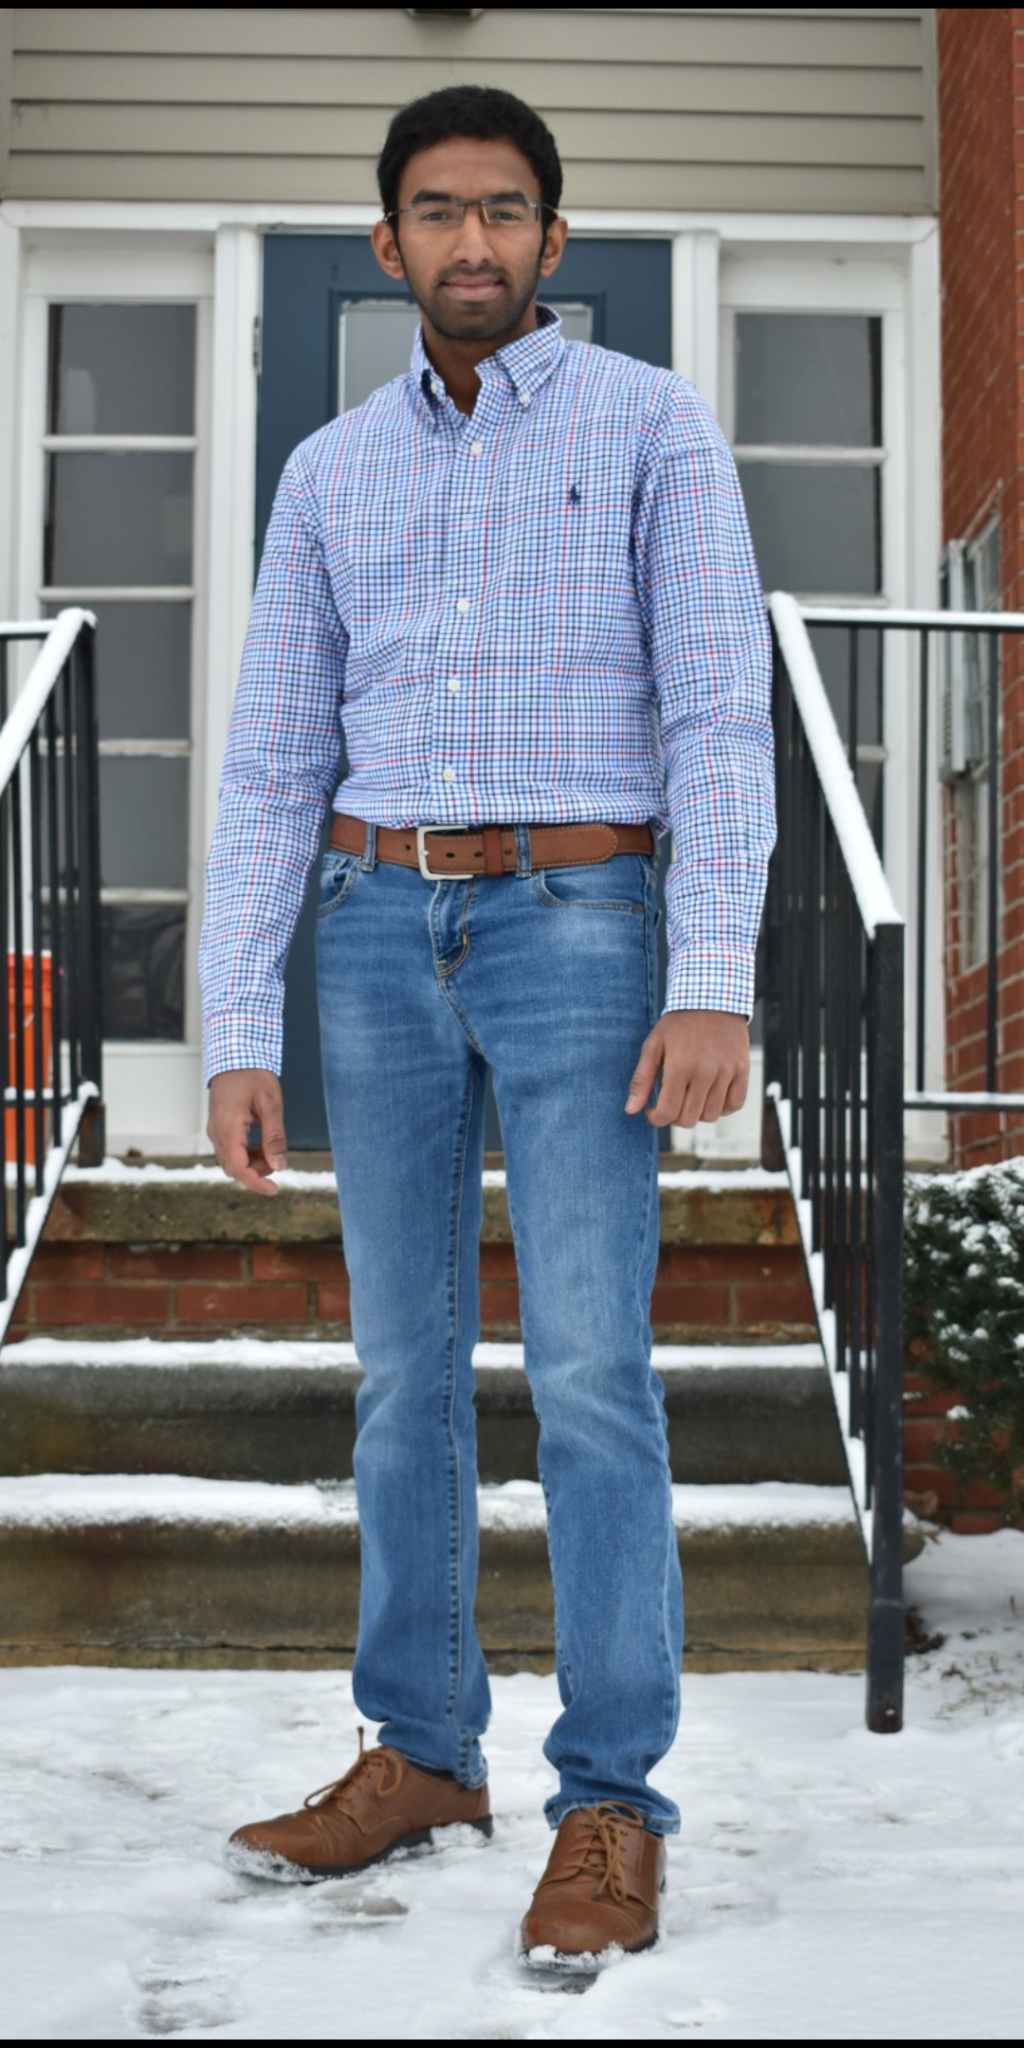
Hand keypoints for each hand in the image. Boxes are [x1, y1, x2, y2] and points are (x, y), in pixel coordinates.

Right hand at [207, 1068, 287, 1195]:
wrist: (235, 1054)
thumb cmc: (253, 1074)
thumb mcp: (270, 1104)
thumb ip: (274, 1137)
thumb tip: (280, 1166)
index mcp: (227, 1128)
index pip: (238, 1168)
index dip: (256, 1183)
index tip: (275, 1190)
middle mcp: (216, 1132)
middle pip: (233, 1168)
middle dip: (256, 1172)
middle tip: (277, 1159)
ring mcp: (215, 1130)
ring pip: (230, 1161)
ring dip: (251, 1164)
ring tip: (271, 1149)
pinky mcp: (218, 1127)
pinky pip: (229, 1150)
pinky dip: (246, 1154)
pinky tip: (261, 1144)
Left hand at [625, 1011, 749, 1127]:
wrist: (712, 998)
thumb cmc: (679, 1023)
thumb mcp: (653, 1045)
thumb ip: (641, 1079)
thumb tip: (631, 1110)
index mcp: (680, 1066)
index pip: (668, 1112)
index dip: (656, 1118)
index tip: (652, 1110)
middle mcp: (705, 1072)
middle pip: (688, 1118)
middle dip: (673, 1117)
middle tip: (670, 1102)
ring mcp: (726, 1072)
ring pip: (711, 1115)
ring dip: (696, 1113)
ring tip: (689, 1097)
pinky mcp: (742, 1070)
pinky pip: (734, 1104)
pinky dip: (722, 1108)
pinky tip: (710, 1096)